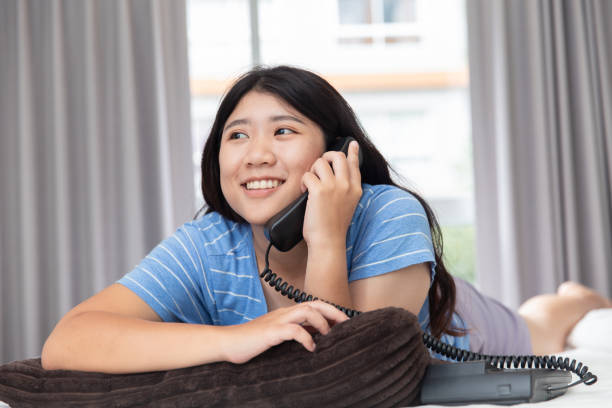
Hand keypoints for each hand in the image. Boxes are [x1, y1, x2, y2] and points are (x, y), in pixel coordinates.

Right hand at [221, 301, 348, 363]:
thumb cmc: (252, 342)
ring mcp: (277, 321)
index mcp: (286, 313)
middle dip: (333, 312)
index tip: (345, 322)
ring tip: (329, 336)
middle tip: (346, 324)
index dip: (331, 311)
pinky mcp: (270, 332)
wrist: (228, 343)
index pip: (314, 305)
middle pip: (314, 304)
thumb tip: (316, 336)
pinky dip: (306, 337)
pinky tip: (311, 347)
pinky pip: (293, 330)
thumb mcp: (277, 335)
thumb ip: (294, 332)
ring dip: (321, 322)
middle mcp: (284, 313)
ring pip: (306, 311)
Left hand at [301, 141, 361, 248]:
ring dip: (312, 170)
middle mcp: (347, 185)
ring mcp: (334, 186)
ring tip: (309, 183)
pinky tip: (303, 192)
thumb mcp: (347, 206)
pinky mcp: (320, 190)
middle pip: (337, 156)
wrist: (328, 242)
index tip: (351, 144)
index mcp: (355, 190)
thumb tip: (335, 177)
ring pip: (320, 162)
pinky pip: (307, 175)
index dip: (352, 152)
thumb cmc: (333, 227)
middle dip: (325, 157)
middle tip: (318, 168)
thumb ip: (345, 191)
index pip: (355, 164)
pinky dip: (302, 182)